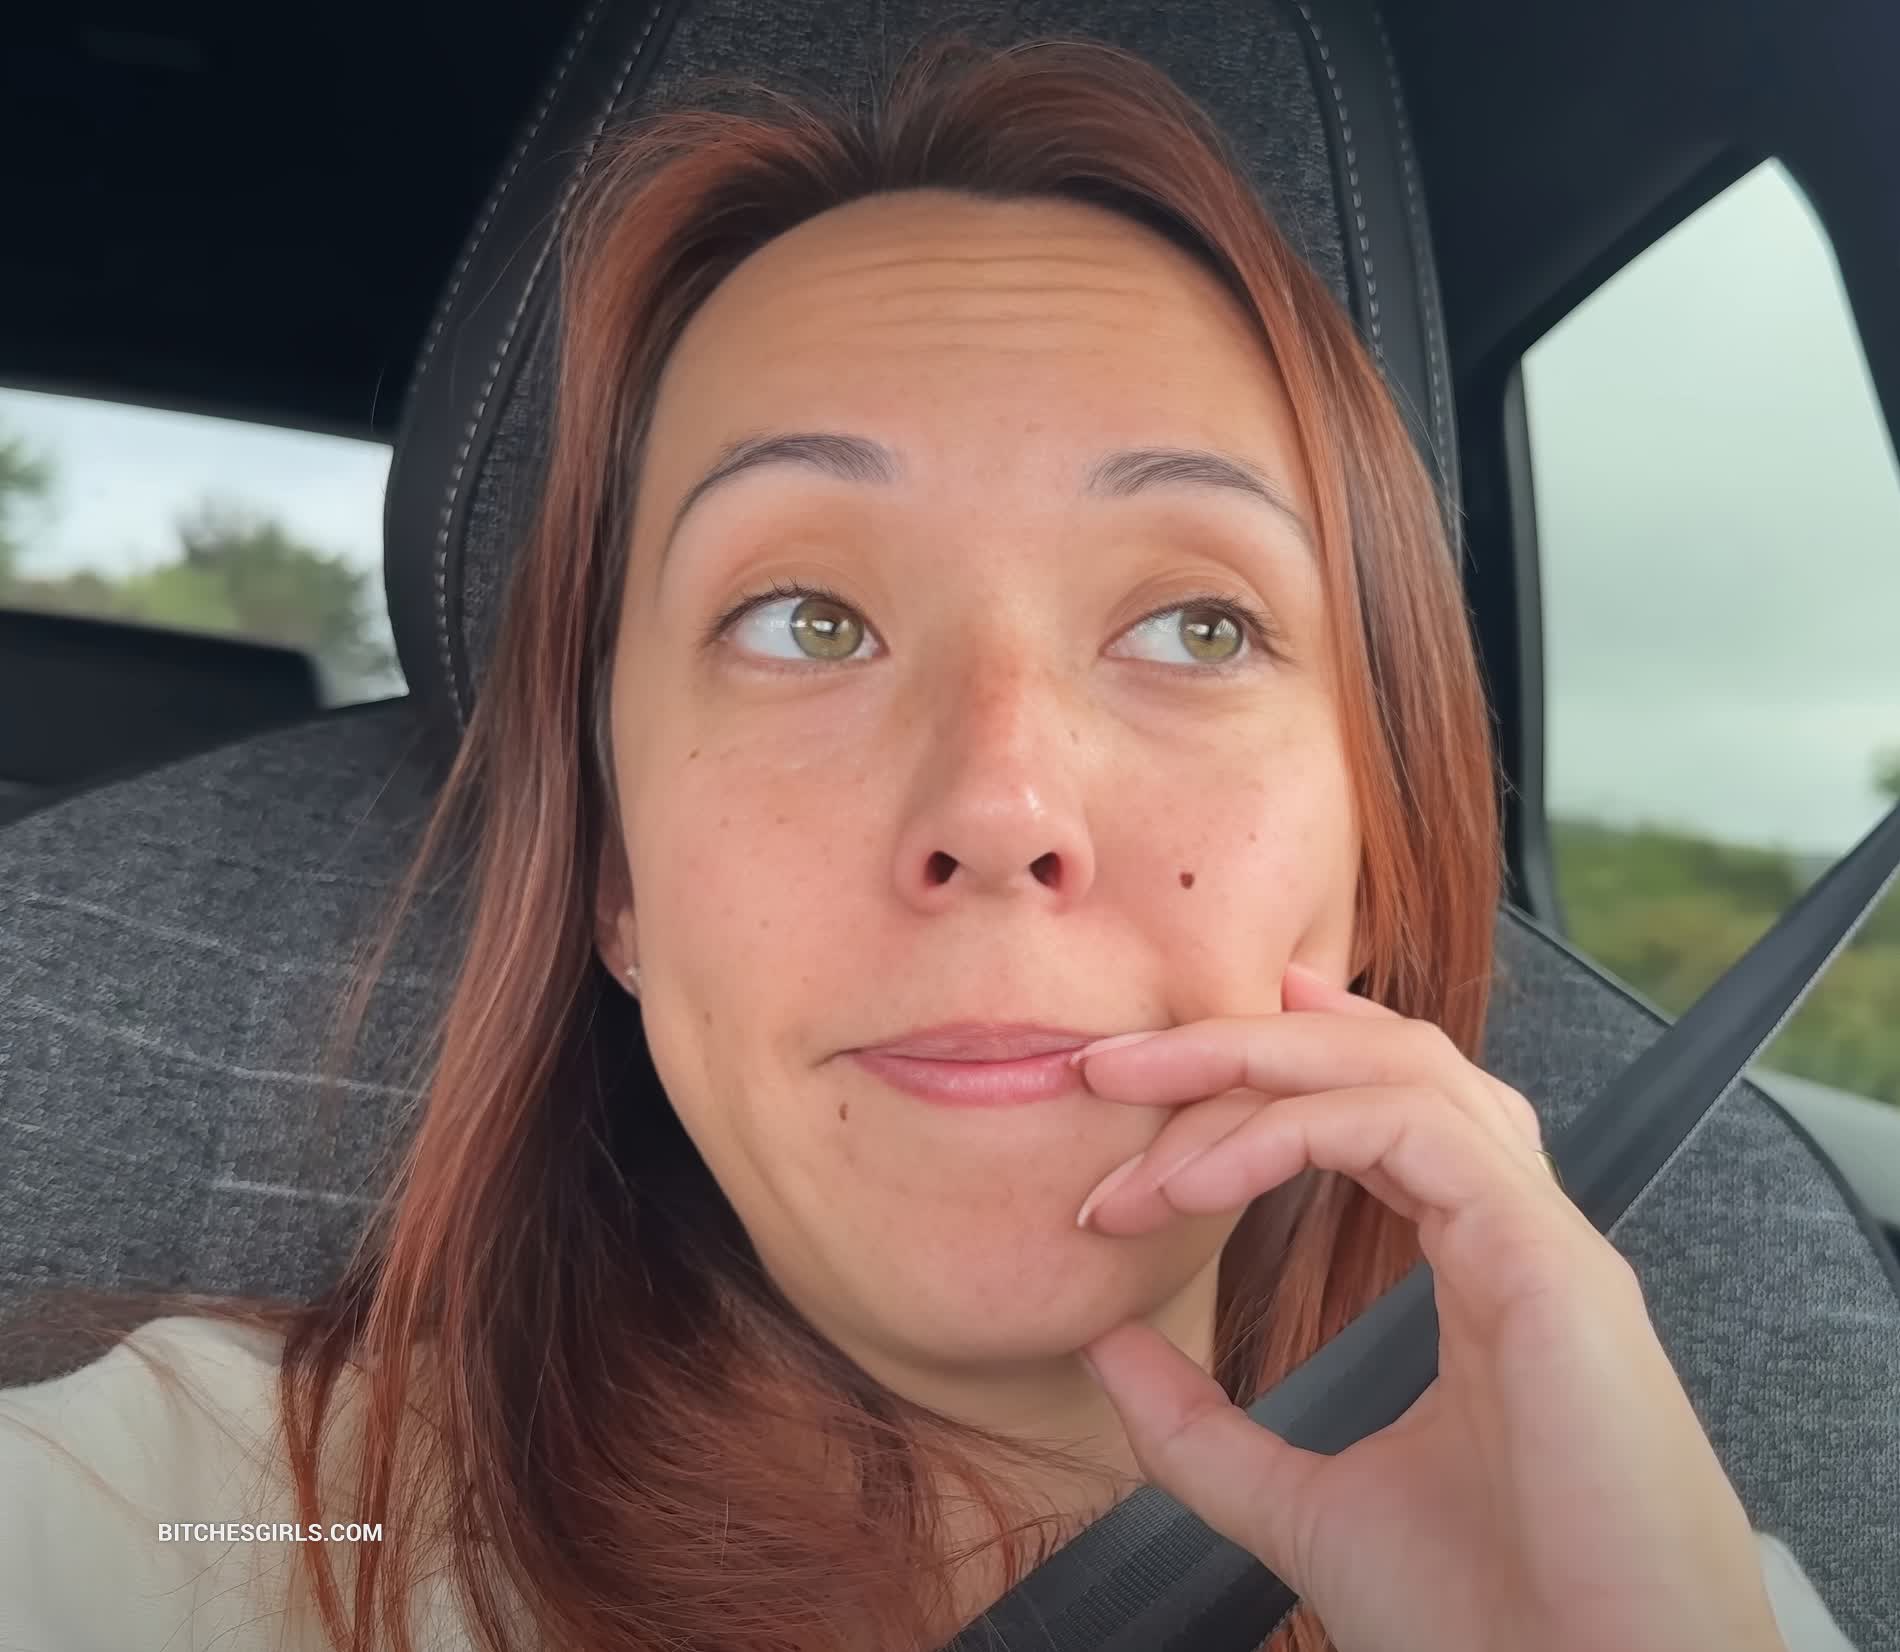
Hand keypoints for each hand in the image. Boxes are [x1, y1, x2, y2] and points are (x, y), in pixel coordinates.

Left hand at [1068, 963, 1786, 1651]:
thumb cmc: (1487, 1630)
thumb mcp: (1298, 1508)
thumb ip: (1198, 1427)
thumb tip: (1100, 1344)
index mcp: (1481, 1271)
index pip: (1376, 1113)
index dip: (1262, 1078)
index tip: (1137, 1100)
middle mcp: (1516, 1234)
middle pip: (1381, 1062)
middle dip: (1235, 1043)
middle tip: (1110, 1063)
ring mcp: (1542, 1241)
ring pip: (1401, 1068)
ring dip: (1251, 1062)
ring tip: (1129, 1090)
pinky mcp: (1550, 1263)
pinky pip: (1411, 1133)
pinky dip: (1291, 1130)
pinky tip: (1196, 1181)